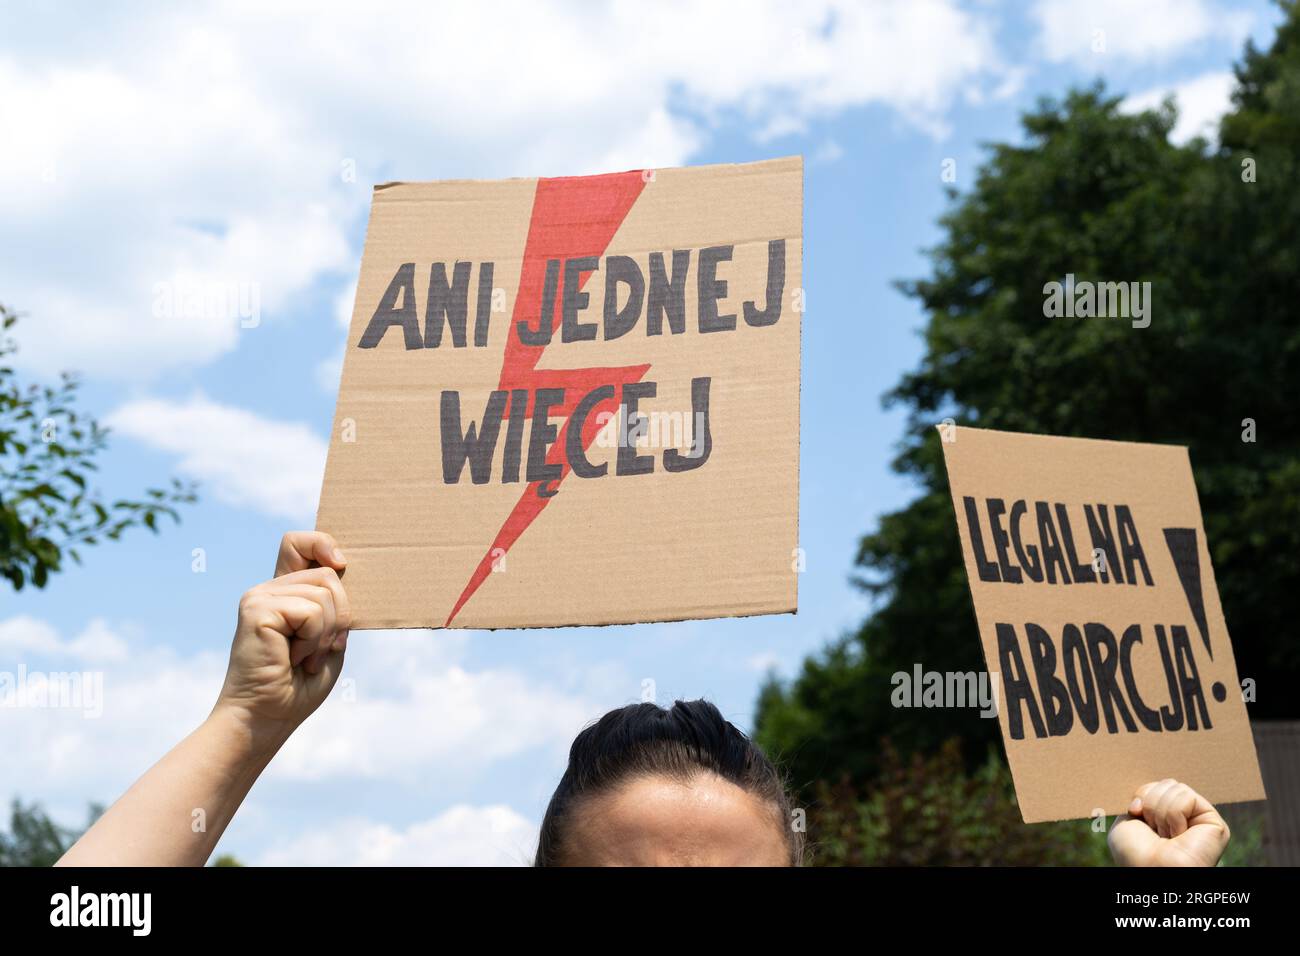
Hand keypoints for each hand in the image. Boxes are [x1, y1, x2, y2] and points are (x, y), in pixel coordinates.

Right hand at [214, 531, 351, 741]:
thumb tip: (341, 570)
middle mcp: (268, 589)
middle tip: (317, 651)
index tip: (340, 563)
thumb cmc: (298, 687)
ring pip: (324, 594)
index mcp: (284, 593)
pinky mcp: (257, 610)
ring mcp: (260, 597)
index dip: (322, 542)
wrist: (267, 718)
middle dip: (340, 616)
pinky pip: (311, 612)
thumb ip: (334, 607)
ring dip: (325, 635)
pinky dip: (313, 641)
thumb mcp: (328, 639)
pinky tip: (292, 659)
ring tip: (303, 658)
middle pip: (328, 574)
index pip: (297, 542)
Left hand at [1108, 779, 1229, 866]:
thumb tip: (1156, 786)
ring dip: (1161, 812)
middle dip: (1151, 803)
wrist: (1149, 870)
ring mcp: (1200, 819)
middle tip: (1154, 830)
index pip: (1154, 785)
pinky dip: (1174, 814)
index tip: (1135, 812)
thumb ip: (1142, 799)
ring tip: (1167, 836)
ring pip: (1175, 787)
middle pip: (1165, 783)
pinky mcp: (1214, 823)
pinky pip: (1186, 796)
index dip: (1142, 795)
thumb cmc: (1135, 852)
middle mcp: (1185, 817)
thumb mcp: (1127, 820)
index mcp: (1166, 817)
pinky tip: (1179, 835)